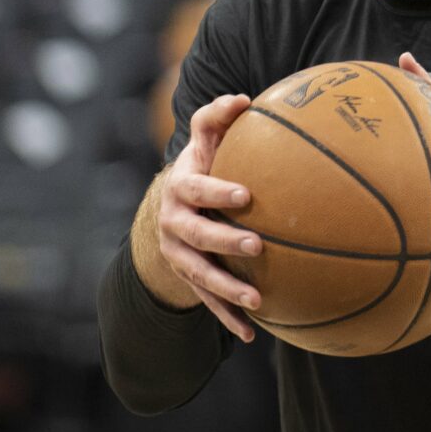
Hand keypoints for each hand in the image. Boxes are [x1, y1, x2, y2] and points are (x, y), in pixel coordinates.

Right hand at [155, 93, 264, 340]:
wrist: (176, 201)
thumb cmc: (205, 160)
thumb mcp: (206, 137)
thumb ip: (219, 115)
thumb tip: (244, 98)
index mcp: (180, 188)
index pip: (195, 189)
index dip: (216, 192)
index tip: (246, 195)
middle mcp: (173, 223)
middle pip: (196, 236)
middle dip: (224, 243)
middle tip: (256, 246)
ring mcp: (178, 254)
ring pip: (199, 275)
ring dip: (227, 289)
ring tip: (257, 299)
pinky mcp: (189, 278)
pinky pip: (208, 301)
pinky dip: (228, 317)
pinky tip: (253, 333)